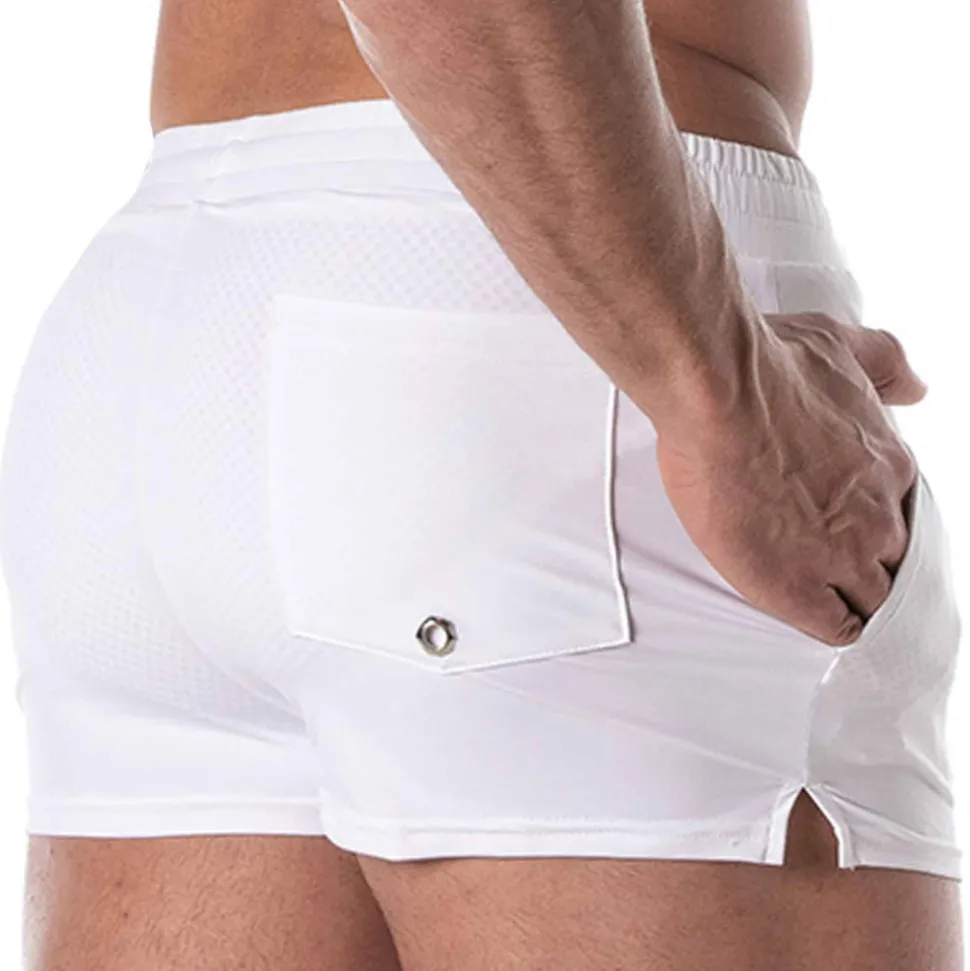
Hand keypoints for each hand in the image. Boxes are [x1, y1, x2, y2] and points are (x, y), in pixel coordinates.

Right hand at [654, 312, 926, 645]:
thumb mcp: (843, 347)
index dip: (874, 527)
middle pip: (893, 564)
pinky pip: (836, 628)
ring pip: (872, 602)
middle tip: (831, 564)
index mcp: (889, 466)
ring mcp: (839, 556)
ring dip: (852, 600)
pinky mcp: (795, 587)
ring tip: (822, 597)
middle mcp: (877, 517)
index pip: (902, 518)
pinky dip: (831, 625)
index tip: (847, 526)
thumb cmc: (769, 367)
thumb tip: (913, 386)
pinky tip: (814, 614)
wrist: (719, 395)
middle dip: (869, 566)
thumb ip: (885, 366)